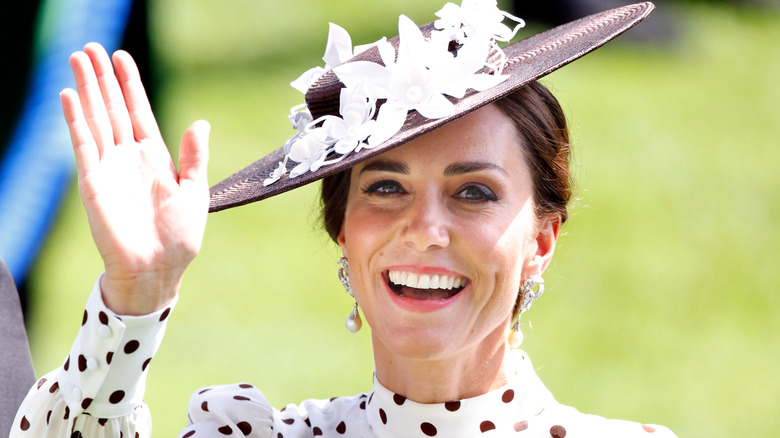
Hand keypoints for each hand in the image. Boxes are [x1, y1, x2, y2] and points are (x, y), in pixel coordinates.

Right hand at [61, 43, 209, 314]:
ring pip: (95, 119)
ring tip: (78, 59)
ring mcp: (109, 168)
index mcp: (154, 158)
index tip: (121, 58)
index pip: (139, 112)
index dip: (130, 85)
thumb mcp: (194, 191)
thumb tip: (201, 122)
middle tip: (91, 47)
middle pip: (112, 108)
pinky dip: (76, 121)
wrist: (158, 271)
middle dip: (102, 79)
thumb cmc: (179, 237)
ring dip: (86, 90)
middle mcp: (129, 158)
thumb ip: (195, 157)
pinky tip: (69, 97)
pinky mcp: (93, 182)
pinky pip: (83, 145)